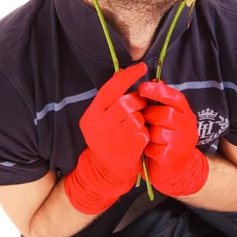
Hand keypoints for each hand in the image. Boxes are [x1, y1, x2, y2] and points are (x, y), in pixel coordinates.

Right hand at [79, 62, 149, 177]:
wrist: (107, 169)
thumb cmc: (105, 137)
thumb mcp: (99, 118)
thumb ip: (108, 99)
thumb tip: (121, 73)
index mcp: (91, 114)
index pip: (110, 89)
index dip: (127, 76)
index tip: (142, 67)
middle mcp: (102, 124)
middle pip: (127, 102)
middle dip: (136, 102)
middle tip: (137, 107)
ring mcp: (117, 136)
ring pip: (137, 115)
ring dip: (139, 118)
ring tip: (132, 127)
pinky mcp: (131, 146)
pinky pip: (144, 129)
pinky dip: (144, 132)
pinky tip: (135, 139)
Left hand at [138, 80, 208, 196]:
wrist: (174, 170)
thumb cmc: (167, 138)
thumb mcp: (166, 117)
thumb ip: (161, 100)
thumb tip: (154, 80)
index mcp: (186, 113)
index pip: (176, 98)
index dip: (159, 91)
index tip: (142, 87)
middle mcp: (188, 126)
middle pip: (165, 114)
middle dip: (149, 116)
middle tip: (143, 120)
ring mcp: (182, 143)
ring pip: (158, 132)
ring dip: (148, 134)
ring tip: (147, 136)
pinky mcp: (173, 158)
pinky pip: (154, 148)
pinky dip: (147, 149)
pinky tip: (148, 150)